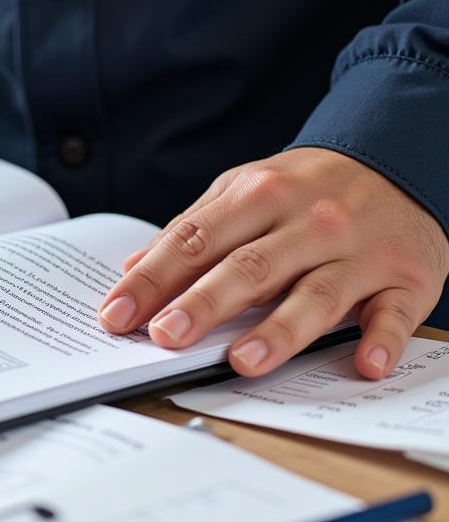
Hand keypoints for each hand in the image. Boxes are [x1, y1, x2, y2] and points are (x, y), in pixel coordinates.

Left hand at [97, 148, 448, 379]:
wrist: (401, 156)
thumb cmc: (308, 187)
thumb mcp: (245, 191)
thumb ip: (193, 229)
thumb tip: (134, 268)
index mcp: (260, 196)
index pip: (194, 240)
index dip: (152, 280)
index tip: (116, 315)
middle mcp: (309, 222)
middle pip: (250, 267)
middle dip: (205, 303)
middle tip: (166, 337)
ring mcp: (359, 251)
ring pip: (316, 293)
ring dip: (280, 330)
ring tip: (243, 362)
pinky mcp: (406, 277)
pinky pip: (396, 312)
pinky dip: (383, 339)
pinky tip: (364, 365)